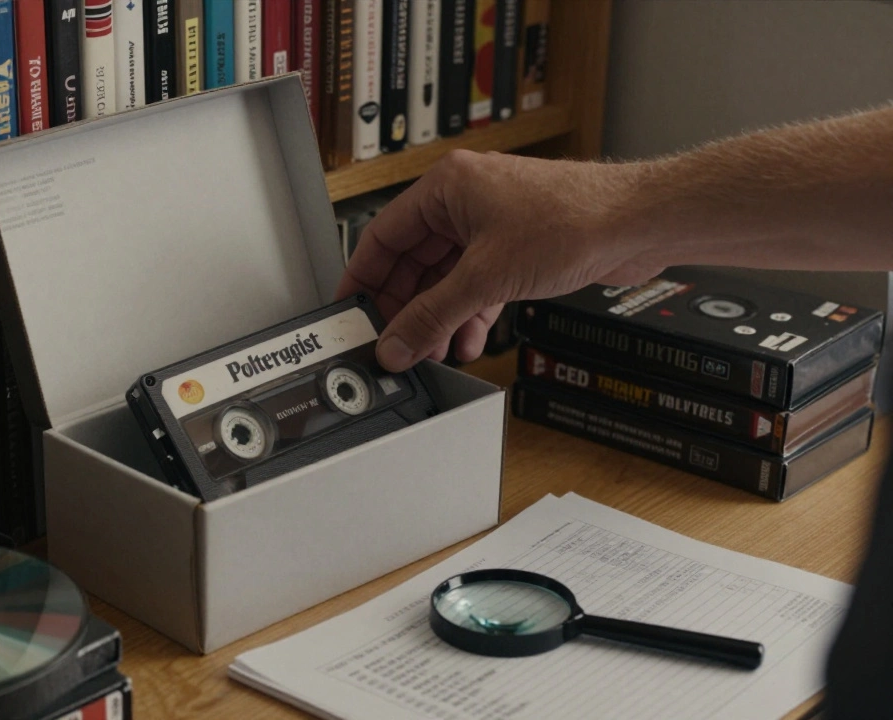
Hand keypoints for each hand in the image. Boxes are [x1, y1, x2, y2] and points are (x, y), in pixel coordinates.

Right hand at [335, 150, 664, 370]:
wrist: (637, 223)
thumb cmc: (573, 219)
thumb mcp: (486, 277)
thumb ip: (433, 315)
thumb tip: (397, 342)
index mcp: (446, 188)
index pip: (383, 236)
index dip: (364, 278)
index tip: (351, 312)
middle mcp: (465, 201)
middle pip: (414, 262)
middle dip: (406, 307)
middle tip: (393, 343)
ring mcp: (492, 225)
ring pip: (447, 277)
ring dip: (439, 316)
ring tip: (430, 350)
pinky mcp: (517, 248)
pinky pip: (477, 284)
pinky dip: (470, 314)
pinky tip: (468, 341)